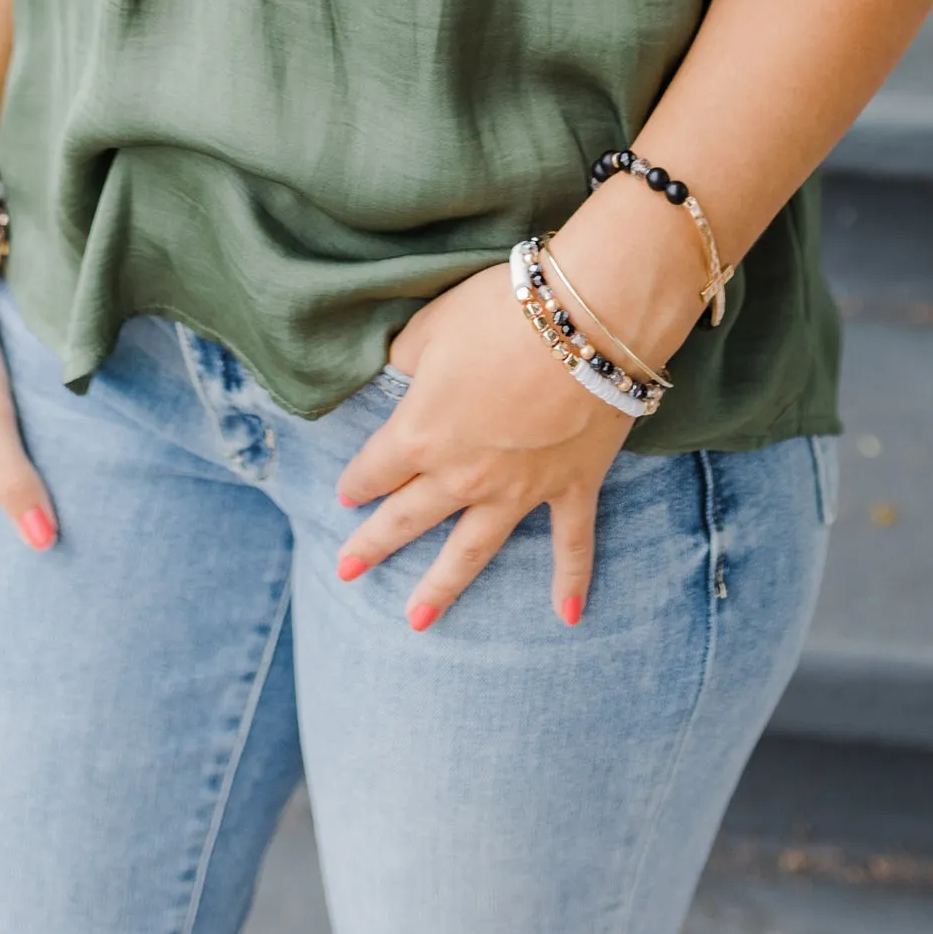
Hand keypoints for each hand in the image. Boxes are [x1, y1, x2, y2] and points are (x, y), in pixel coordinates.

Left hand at [333, 257, 634, 631]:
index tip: (345, 494)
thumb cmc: (501, 311)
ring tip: (417, 622)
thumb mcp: (433, 324)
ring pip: (472, 549)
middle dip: (374, 545)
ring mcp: (519, 490)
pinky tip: (568, 616)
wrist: (587, 321)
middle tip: (345, 572)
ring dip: (443, 587)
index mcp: (420, 434)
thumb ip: (406, 355)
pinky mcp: (571, 487)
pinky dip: (572, 581)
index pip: (375, 467)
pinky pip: (571, 544)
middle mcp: (462, 475)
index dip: (357, 479)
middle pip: (409, 518)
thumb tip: (397, 369)